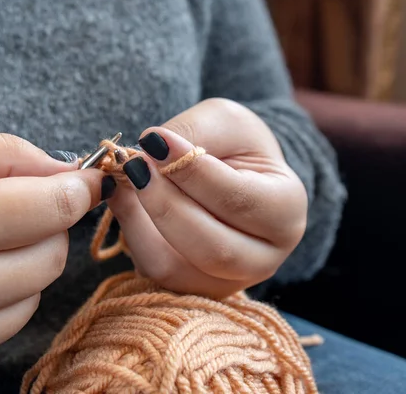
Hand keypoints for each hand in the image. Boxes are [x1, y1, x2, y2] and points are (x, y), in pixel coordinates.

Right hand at [0, 133, 101, 393]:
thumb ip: (1, 155)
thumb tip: (68, 171)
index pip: (54, 209)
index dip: (77, 191)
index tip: (83, 184)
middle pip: (52, 257)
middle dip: (46, 229)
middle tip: (12, 215)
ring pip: (32, 298)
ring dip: (21, 269)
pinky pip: (0, 334)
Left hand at [108, 99, 307, 297]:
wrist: (232, 174)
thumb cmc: (234, 145)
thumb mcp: (224, 120)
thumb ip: (193, 130)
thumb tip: (150, 148)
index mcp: (286, 212)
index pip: (238, 199)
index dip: (191, 172)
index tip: (153, 141)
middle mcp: (263, 258)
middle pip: (212, 248)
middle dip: (164, 203)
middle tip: (134, 165)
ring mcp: (225, 281)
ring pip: (174, 268)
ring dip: (141, 221)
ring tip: (125, 179)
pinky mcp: (188, 286)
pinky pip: (151, 269)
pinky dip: (131, 233)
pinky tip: (121, 197)